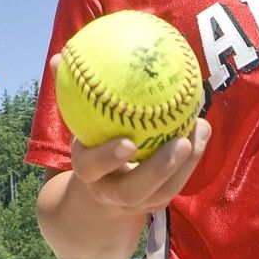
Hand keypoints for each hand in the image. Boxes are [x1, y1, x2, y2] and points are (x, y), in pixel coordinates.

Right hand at [50, 53, 210, 215]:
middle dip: (159, 169)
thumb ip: (70, 93)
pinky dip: (194, 158)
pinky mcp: (158, 200)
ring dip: (186, 164)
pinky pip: (179, 183)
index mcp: (87, 170)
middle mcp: (111, 191)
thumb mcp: (77, 122)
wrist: (98, 193)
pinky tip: (202, 127)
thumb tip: (57, 57)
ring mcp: (137, 201)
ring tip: (200, 130)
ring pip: (163, 192)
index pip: (92, 167)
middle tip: (181, 142)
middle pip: (134, 190)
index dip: (108, 157)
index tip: (127, 141)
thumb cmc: (88, 143)